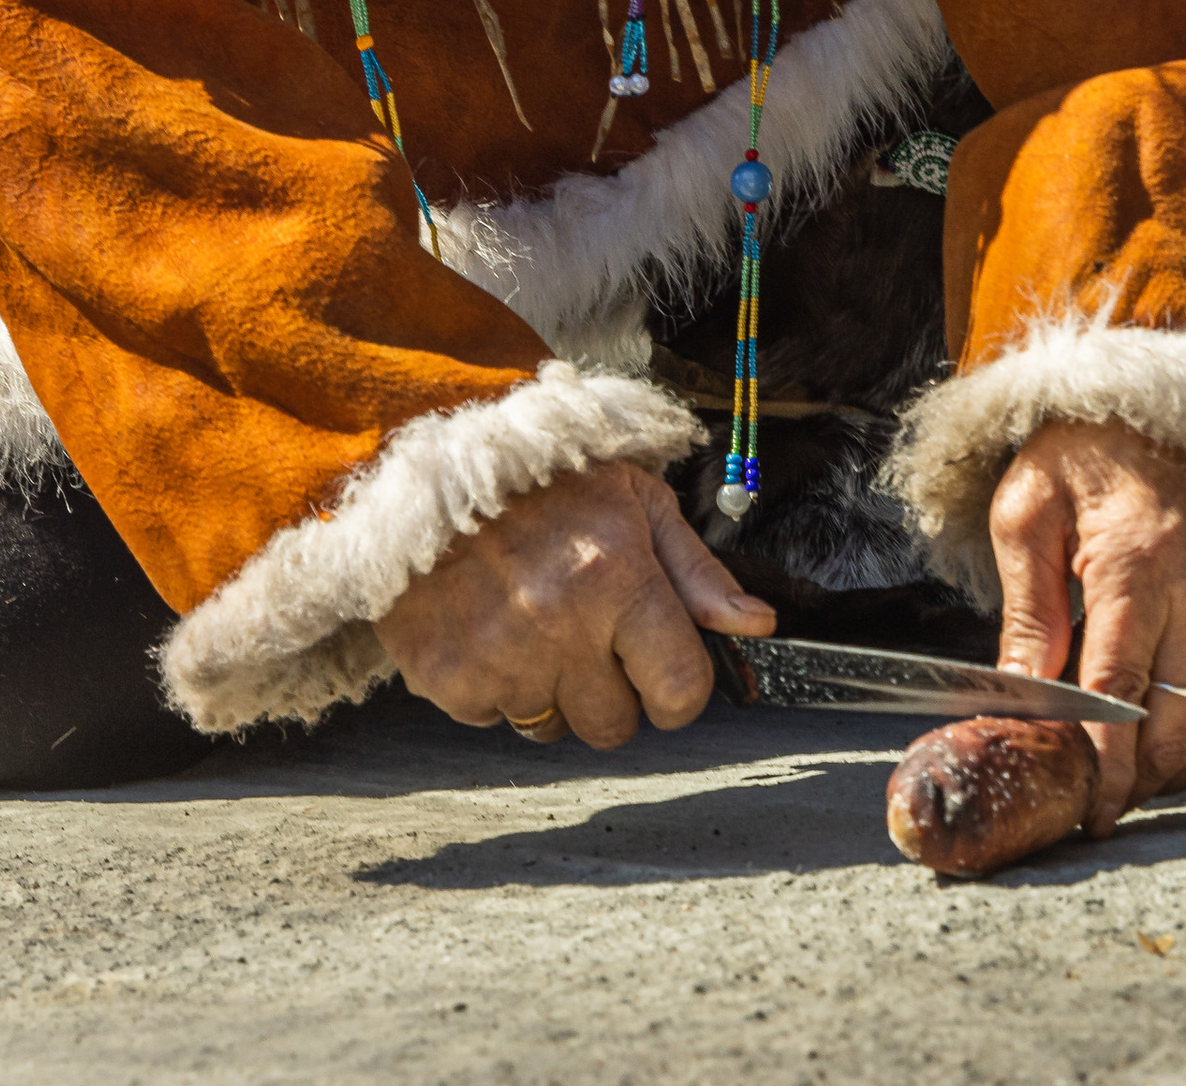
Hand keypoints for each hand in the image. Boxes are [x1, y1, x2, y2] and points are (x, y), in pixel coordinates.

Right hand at [372, 459, 772, 746]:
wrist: (427, 457)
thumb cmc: (546, 476)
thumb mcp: (636, 500)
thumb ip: (698, 572)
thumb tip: (758, 625)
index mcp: (616, 575)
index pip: (681, 691)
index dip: (680, 691)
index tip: (665, 673)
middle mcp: (559, 624)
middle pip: (615, 726)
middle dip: (612, 691)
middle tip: (589, 635)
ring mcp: (498, 657)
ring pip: (552, 728)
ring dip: (551, 690)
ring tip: (534, 622)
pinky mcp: (444, 678)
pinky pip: (491, 719)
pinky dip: (494, 686)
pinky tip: (489, 626)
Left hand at [990, 417, 1185, 834]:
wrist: (1161, 404)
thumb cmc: (1082, 452)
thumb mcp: (1028, 512)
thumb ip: (1028, 610)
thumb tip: (1023, 696)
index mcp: (1138, 569)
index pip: (1124, 696)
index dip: (1103, 765)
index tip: (1085, 811)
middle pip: (1173, 733)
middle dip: (1130, 783)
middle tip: (1086, 801)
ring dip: (1167, 773)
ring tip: (1118, 778)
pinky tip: (1151, 735)